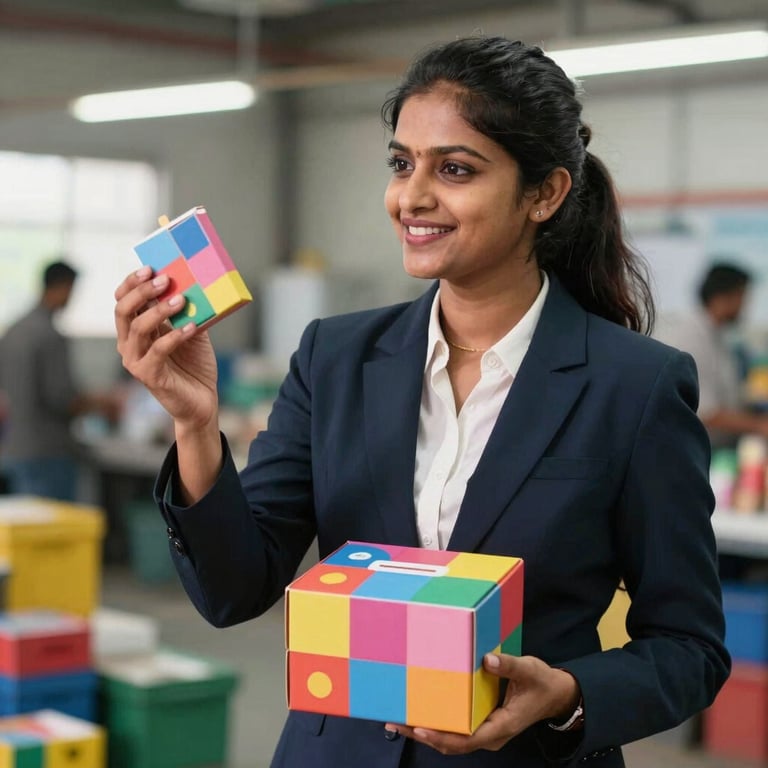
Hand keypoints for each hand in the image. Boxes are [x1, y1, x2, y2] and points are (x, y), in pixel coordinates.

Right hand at [114, 267, 218, 430]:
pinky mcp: (148, 376)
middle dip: (141, 291)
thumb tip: (193, 285)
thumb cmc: (194, 364)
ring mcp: (135, 361)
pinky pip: (157, 350)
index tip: (149, 267)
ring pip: (138, 328)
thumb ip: (187, 312)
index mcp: (135, 330)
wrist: (202, 401)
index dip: (131, 282)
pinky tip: (192, 326)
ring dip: (159, 311)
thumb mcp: (192, 331)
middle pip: (123, 310)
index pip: (123, 300)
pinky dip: (175, 335)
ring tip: (181, 299)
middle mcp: (129, 344)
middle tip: (164, 279)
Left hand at [385, 653, 580, 755]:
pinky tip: (419, 712)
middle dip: (423, 735)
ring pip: (451, 739)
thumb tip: (487, 660)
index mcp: (501, 726)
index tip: (420, 729)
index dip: (442, 736)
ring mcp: (484, 731)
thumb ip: (509, 666)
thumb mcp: (529, 670)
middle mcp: (489, 734)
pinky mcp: (480, 723)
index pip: (467, 739)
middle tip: (395, 721)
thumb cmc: (542, 683)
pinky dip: (436, 724)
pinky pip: (455, 729)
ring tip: (398, 719)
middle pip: (452, 743)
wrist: (555, 694)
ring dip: (425, 731)